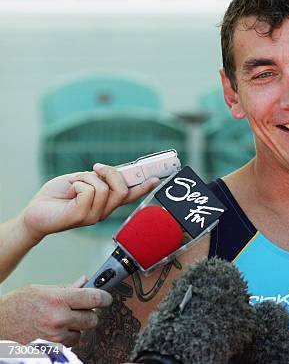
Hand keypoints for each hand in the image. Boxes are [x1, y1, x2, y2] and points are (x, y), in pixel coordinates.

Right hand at [0, 276, 112, 345]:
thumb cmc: (16, 305)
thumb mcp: (42, 289)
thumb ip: (67, 288)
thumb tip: (84, 281)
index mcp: (58, 299)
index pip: (94, 297)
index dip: (104, 297)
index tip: (107, 298)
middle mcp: (59, 318)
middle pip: (92, 318)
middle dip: (90, 312)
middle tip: (81, 308)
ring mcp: (56, 335)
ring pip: (83, 332)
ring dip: (79, 326)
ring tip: (65, 319)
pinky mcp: (52, 346)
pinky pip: (71, 342)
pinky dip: (70, 336)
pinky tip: (60, 329)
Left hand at [20, 164, 158, 242]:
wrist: (35, 211)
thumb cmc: (58, 196)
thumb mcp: (82, 180)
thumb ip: (99, 179)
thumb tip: (112, 171)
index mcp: (106, 202)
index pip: (129, 194)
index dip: (144, 186)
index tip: (156, 179)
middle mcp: (104, 212)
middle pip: (121, 188)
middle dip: (109, 172)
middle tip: (95, 168)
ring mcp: (94, 217)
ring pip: (102, 188)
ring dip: (85, 179)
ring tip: (73, 185)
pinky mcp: (81, 217)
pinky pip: (87, 191)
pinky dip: (76, 184)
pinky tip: (68, 193)